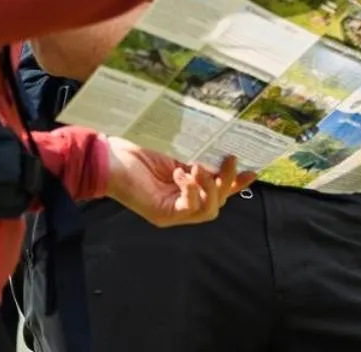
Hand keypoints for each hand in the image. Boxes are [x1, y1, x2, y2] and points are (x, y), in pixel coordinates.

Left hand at [103, 138, 256, 227]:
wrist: (108, 156)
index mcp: (188, 185)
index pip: (219, 189)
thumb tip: (222, 146)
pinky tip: (182, 174)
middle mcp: (183, 201)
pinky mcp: (164, 214)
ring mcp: (174, 211)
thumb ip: (197, 153)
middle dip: (227, 181)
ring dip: (210, 188)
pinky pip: (190, 210)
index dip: (236, 183)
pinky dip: (191, 191)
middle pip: (218, 201)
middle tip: (228, 159)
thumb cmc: (136, 148)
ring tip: (200, 167)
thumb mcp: (175, 149)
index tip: (252, 171)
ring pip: (209, 210)